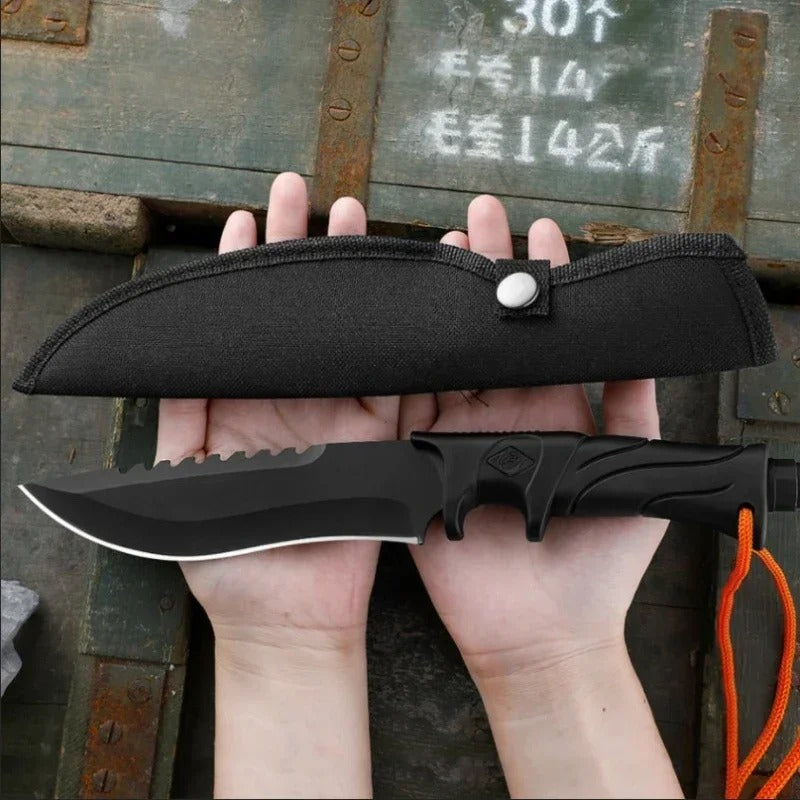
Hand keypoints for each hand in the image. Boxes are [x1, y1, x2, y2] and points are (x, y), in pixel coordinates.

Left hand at [155, 173, 393, 797]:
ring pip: (347, 331)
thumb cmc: (230, 562)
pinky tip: (398, 292)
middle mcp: (290, 399)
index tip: (245, 217)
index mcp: (239, 405)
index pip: (241, 321)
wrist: (289, 616)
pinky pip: (390, 378)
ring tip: (355, 225)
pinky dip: (396, 337)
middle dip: (300, 251)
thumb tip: (163, 357)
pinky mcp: (378, 438)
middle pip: (297, 312)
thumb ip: (179, 420)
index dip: (241, 268)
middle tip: (307, 197)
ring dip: (351, 279)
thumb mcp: (183, 487)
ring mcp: (338, 415)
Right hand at [400, 196, 680, 796]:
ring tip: (433, 247)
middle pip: (485, 332)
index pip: (540, 335)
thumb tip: (646, 347)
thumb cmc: (595, 563)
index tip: (539, 234)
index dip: (542, 283)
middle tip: (478, 216)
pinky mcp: (418, 461)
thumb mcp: (630, 479)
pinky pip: (403, 405)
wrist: (540, 631)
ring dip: (437, 306)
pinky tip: (392, 317)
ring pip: (441, 357)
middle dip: (483, 271)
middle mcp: (498, 415)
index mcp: (549, 414)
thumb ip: (634, 412)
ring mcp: (454, 435)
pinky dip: (396, 363)